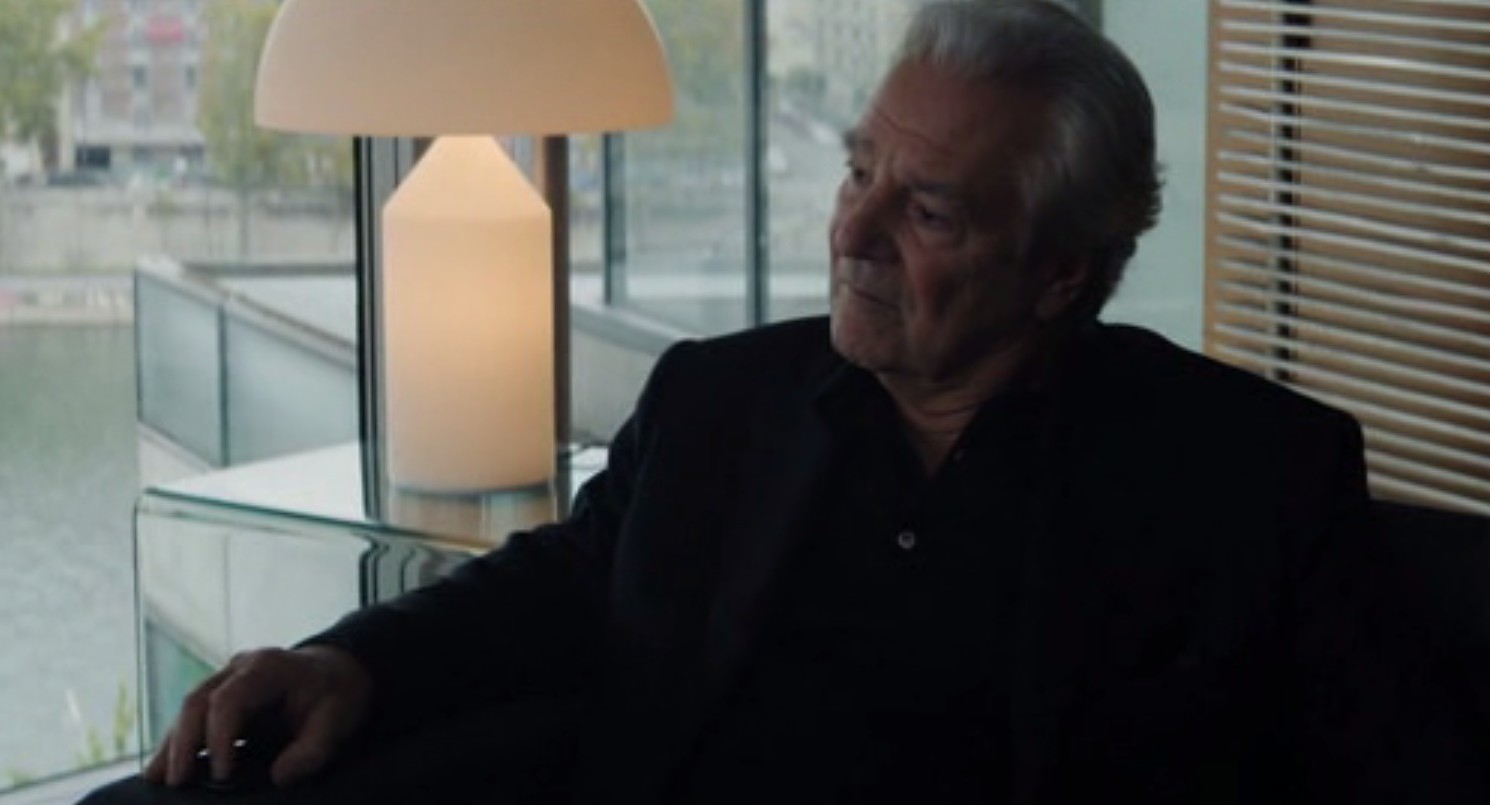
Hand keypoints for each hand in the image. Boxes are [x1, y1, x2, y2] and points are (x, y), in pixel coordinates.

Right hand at [143, 645, 372, 787]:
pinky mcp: (222, 694)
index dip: (219, 737)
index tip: (222, 775)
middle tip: (175, 782)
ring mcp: (227, 678)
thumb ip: (312, 750)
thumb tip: (279, 777)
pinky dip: (180, 740)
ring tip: (156, 779)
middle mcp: (240, 668)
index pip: (229, 700)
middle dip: (183, 743)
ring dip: (173, 743)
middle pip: (197, 701)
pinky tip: (165, 767)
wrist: (338, 670)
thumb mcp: (339, 720)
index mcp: (268, 667)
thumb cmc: (337, 694)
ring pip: (189, 708)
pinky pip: (195, 716)